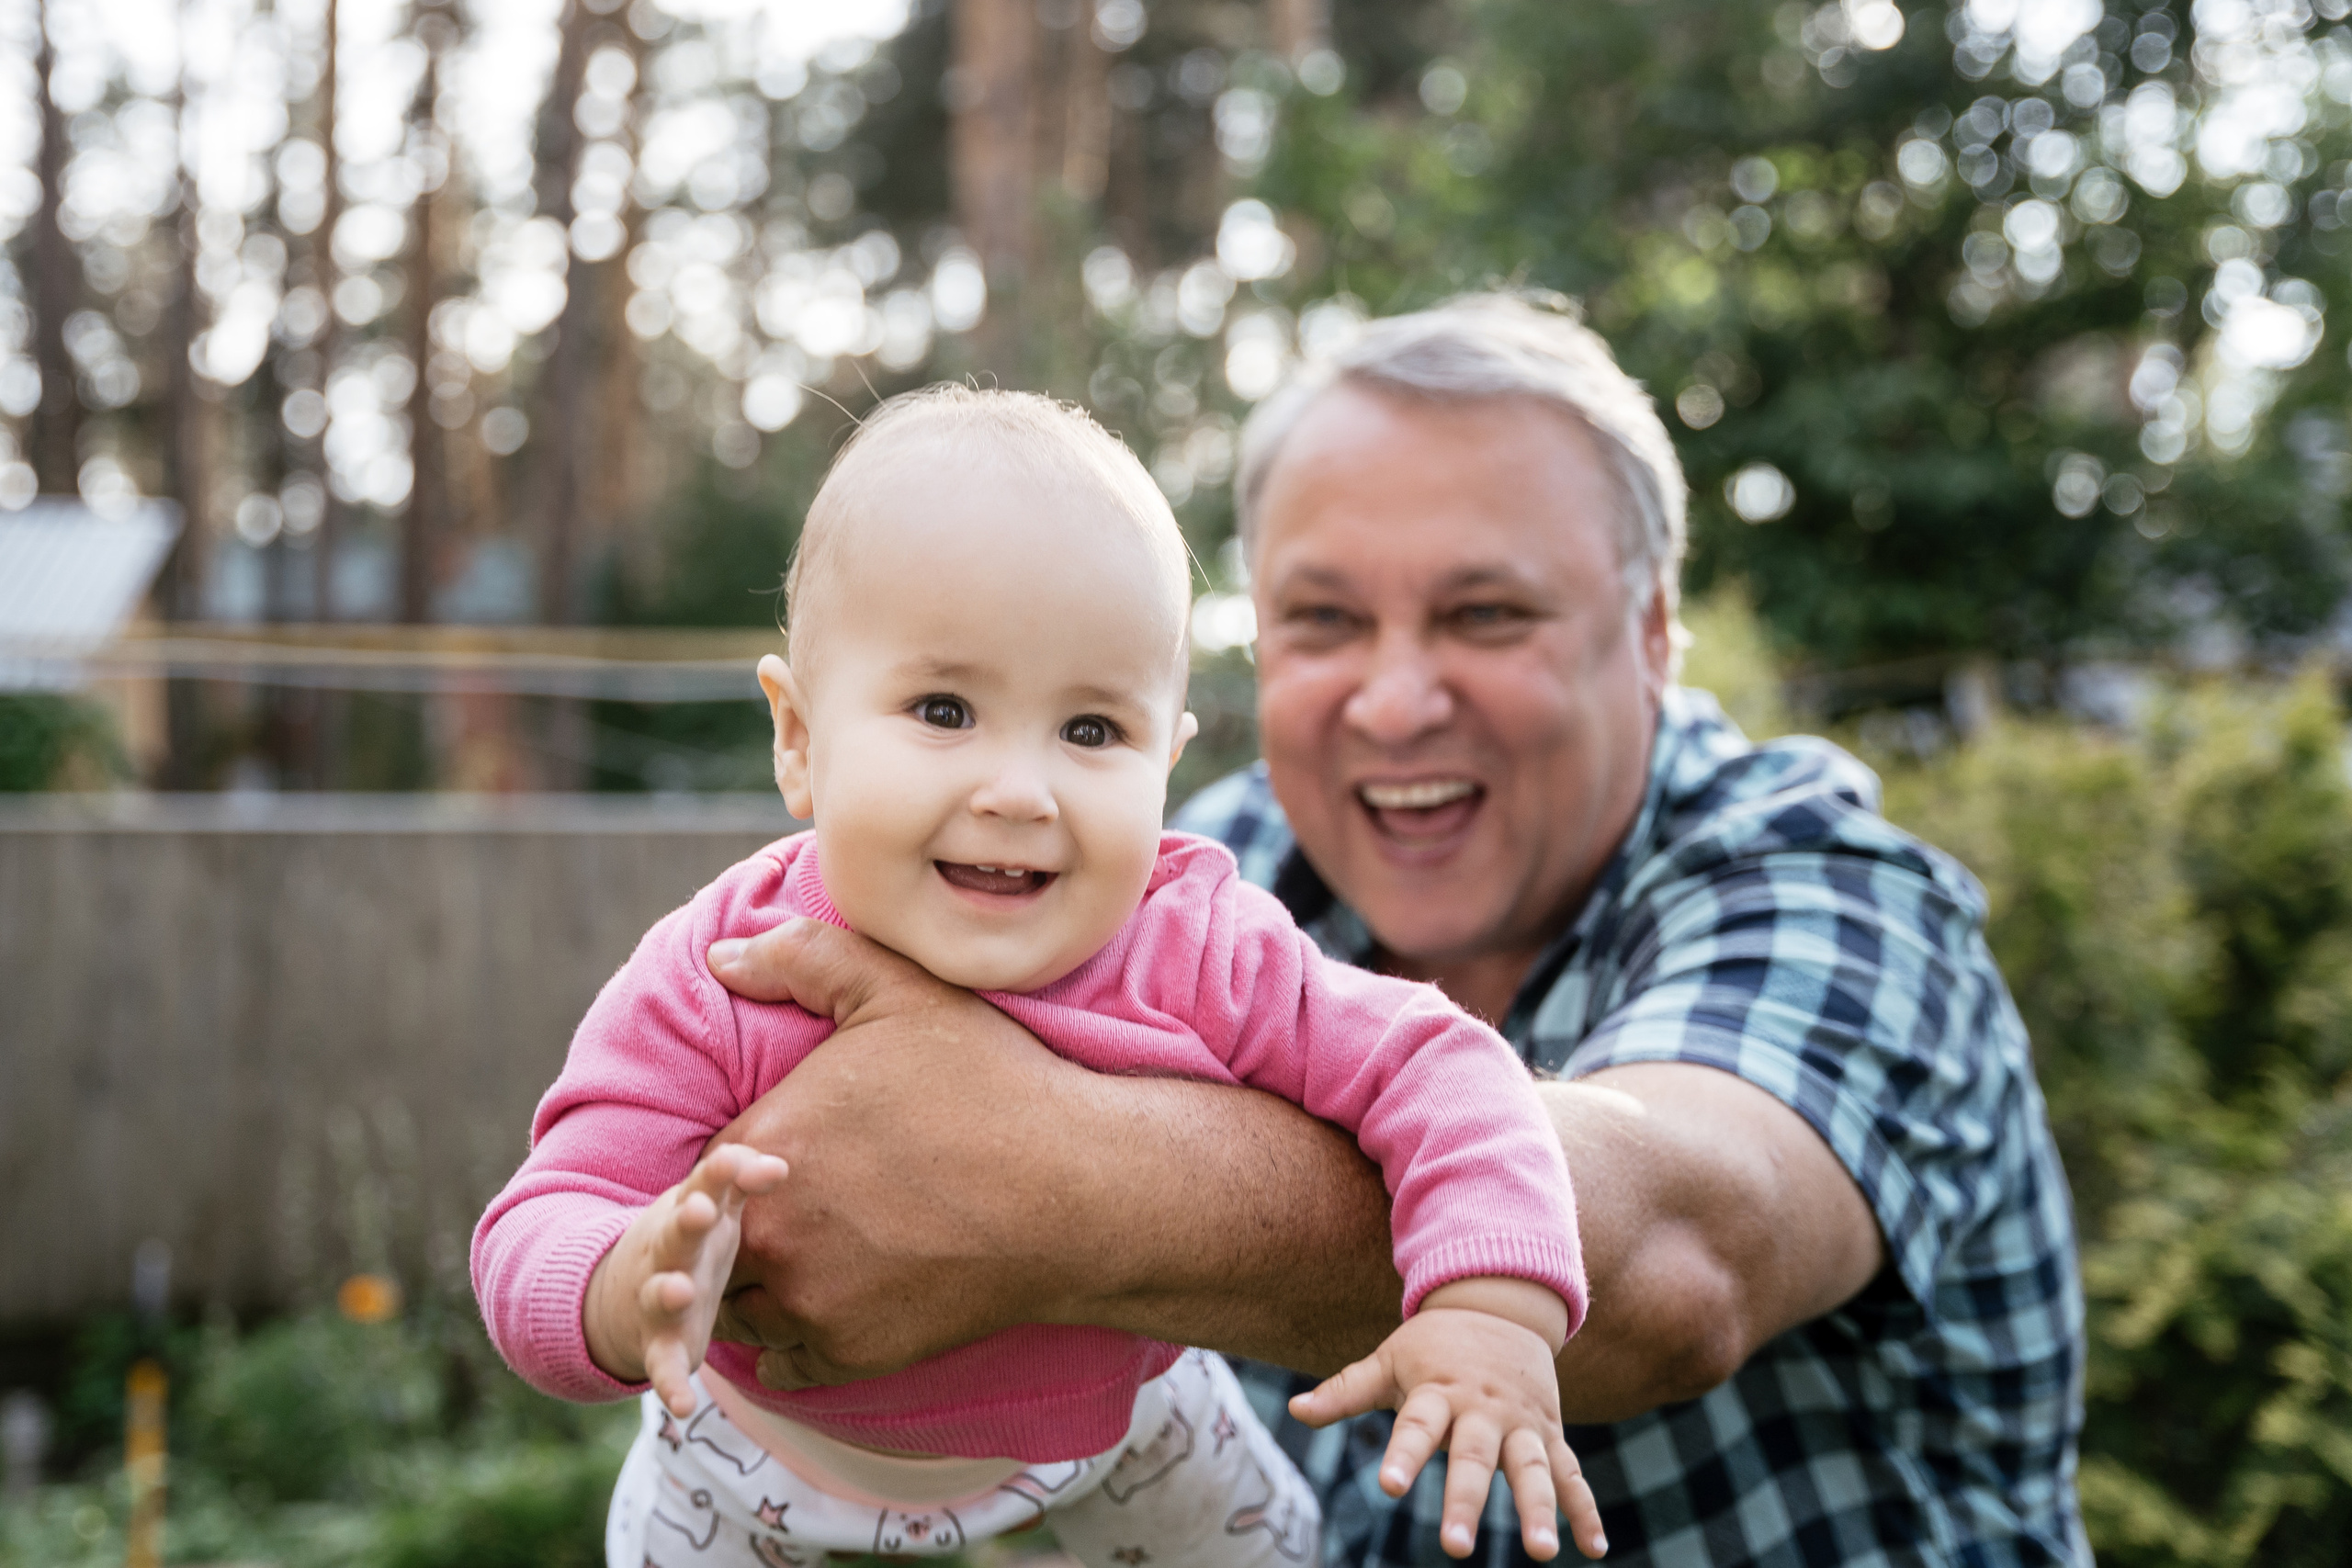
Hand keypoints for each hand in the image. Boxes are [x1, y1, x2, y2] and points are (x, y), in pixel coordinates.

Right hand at [584, 1144, 789, 1416]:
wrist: (625, 1292)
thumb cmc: (693, 1240)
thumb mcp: (713, 1205)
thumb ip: (742, 1179)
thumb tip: (782, 1164)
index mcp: (687, 1214)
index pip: (703, 1185)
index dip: (720, 1174)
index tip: (744, 1165)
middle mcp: (667, 1253)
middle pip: (675, 1234)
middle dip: (686, 1223)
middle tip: (700, 1211)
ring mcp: (659, 1299)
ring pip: (661, 1294)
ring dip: (669, 1292)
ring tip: (681, 1291)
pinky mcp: (659, 1345)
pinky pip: (662, 1366)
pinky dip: (669, 1386)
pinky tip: (683, 1407)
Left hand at [702, 918, 1089, 1388]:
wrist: (1079, 1193)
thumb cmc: (991, 1086)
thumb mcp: (900, 993)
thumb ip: (803, 958)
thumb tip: (723, 957)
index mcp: (764, 1147)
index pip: (705, 1173)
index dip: (734, 1169)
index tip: (776, 1165)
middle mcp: (772, 1235)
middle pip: (712, 1245)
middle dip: (736, 1231)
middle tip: (793, 1212)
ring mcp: (809, 1303)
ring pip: (741, 1308)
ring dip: (759, 1288)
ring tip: (809, 1258)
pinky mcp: (852, 1354)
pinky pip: (785, 1362)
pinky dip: (797, 1341)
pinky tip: (834, 1300)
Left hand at [1289, 1278, 1604, 1560]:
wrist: (1501, 1304)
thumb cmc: (1434, 1344)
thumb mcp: (1390, 1359)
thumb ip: (1346, 1390)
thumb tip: (1294, 1410)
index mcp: (1439, 1391)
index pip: (1417, 1426)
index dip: (1404, 1455)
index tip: (1389, 1486)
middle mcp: (1483, 1410)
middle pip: (1475, 1458)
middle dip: (1467, 1501)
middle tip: (1455, 1548)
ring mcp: (1522, 1424)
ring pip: (1533, 1469)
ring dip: (1540, 1510)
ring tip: (1543, 1552)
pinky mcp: (1550, 1434)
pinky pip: (1572, 1474)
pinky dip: (1586, 1510)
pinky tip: (1596, 1549)